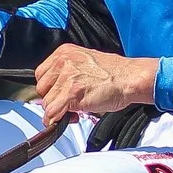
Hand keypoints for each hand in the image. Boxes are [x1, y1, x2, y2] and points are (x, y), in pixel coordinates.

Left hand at [33, 46, 158, 124]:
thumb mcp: (84, 64)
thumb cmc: (114, 74)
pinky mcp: (72, 93)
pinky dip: (57, 120)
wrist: (130, 78)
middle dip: (53, 100)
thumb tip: (53, 93)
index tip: (59, 95)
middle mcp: (63, 62)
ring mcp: (67, 77)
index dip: (50, 88)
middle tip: (68, 104)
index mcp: (64, 53)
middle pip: (42, 88)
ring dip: (58, 111)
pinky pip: (53, 112)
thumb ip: (66, 74)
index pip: (42, 74)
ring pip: (46, 102)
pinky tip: (71, 118)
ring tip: (75, 110)